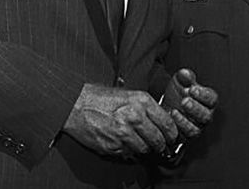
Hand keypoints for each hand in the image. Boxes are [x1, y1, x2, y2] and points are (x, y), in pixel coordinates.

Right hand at [63, 84, 177, 158]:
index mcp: (142, 101)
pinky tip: (124, 142)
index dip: (172, 133)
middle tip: (160, 144)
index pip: (167, 123)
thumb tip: (163, 120)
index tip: (172, 136)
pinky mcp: (112, 145)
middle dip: (160, 144)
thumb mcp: (129, 94)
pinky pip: (128, 153)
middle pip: (158, 139)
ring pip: (144, 149)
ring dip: (144, 147)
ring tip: (139, 141)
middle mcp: (135, 116)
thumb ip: (147, 107)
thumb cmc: (102, 97)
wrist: (76, 104)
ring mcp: (123, 133)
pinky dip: (129, 150)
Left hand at [162, 68, 217, 139]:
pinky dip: (178, 127)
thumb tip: (185, 74)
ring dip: (186, 121)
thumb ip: (184, 77)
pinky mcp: (185, 137)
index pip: (212, 99)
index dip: (204, 95)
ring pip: (196, 129)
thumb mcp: (180, 81)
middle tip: (185, 101)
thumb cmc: (177, 94)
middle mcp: (204, 116)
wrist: (165, 108)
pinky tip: (171, 116)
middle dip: (195, 109)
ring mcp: (196, 127)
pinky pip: (184, 136)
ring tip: (175, 110)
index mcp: (207, 101)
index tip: (193, 90)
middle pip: (206, 116)